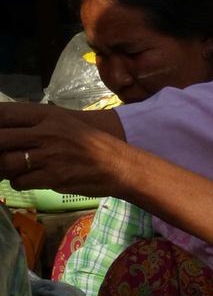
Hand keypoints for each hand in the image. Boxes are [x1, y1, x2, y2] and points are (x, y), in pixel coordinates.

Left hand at [0, 102, 125, 195]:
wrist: (117, 165)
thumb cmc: (90, 143)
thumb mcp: (63, 123)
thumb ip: (35, 124)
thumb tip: (6, 131)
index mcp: (47, 115)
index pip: (4, 114)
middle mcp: (45, 132)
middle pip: (1, 139)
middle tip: (0, 155)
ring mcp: (49, 156)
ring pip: (7, 162)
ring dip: (4, 168)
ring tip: (11, 169)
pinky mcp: (53, 177)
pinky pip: (20, 181)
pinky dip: (18, 182)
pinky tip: (26, 179)